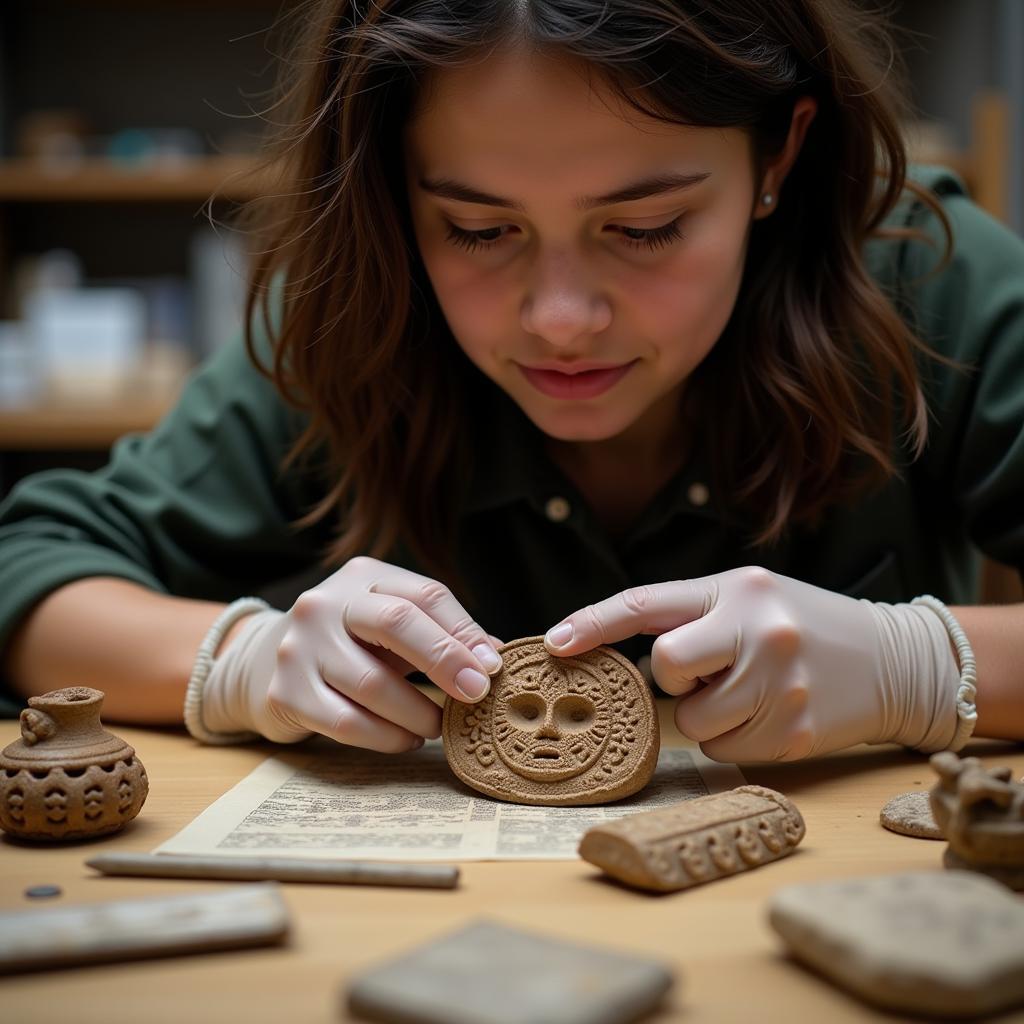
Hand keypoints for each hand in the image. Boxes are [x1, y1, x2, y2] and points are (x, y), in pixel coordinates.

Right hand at [200, 557, 502, 750]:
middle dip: (445, 660)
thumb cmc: (348, 642)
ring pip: (373, 683)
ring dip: (419, 711)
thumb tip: (494, 658)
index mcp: (363, 577)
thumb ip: (439, 633)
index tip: (493, 667)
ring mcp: (301, 646)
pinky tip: (406, 739)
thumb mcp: (389, 624)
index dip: (465, 632)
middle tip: (476, 694)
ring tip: (440, 726)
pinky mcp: (286, 692)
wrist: (263, 662)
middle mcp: (327, 603)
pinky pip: (347, 722)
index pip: (426, 595)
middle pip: (397, 622)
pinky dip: (387, 736)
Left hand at [543, 567, 958, 761]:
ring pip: (692, 721)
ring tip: (753, 690)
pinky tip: (773, 713)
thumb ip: (692, 615)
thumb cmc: (806, 624)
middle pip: (665, 668)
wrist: (895, 661)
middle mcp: (759, 631)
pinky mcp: (794, 733)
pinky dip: (737, 738)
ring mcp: (779, 685)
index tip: (553, 642)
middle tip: (708, 671)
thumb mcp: (751, 596)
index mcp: (738, 589)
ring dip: (708, 713)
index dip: (594, 623)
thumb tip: (617, 653)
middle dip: (673, 678)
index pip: (648, 603)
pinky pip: (726, 750)